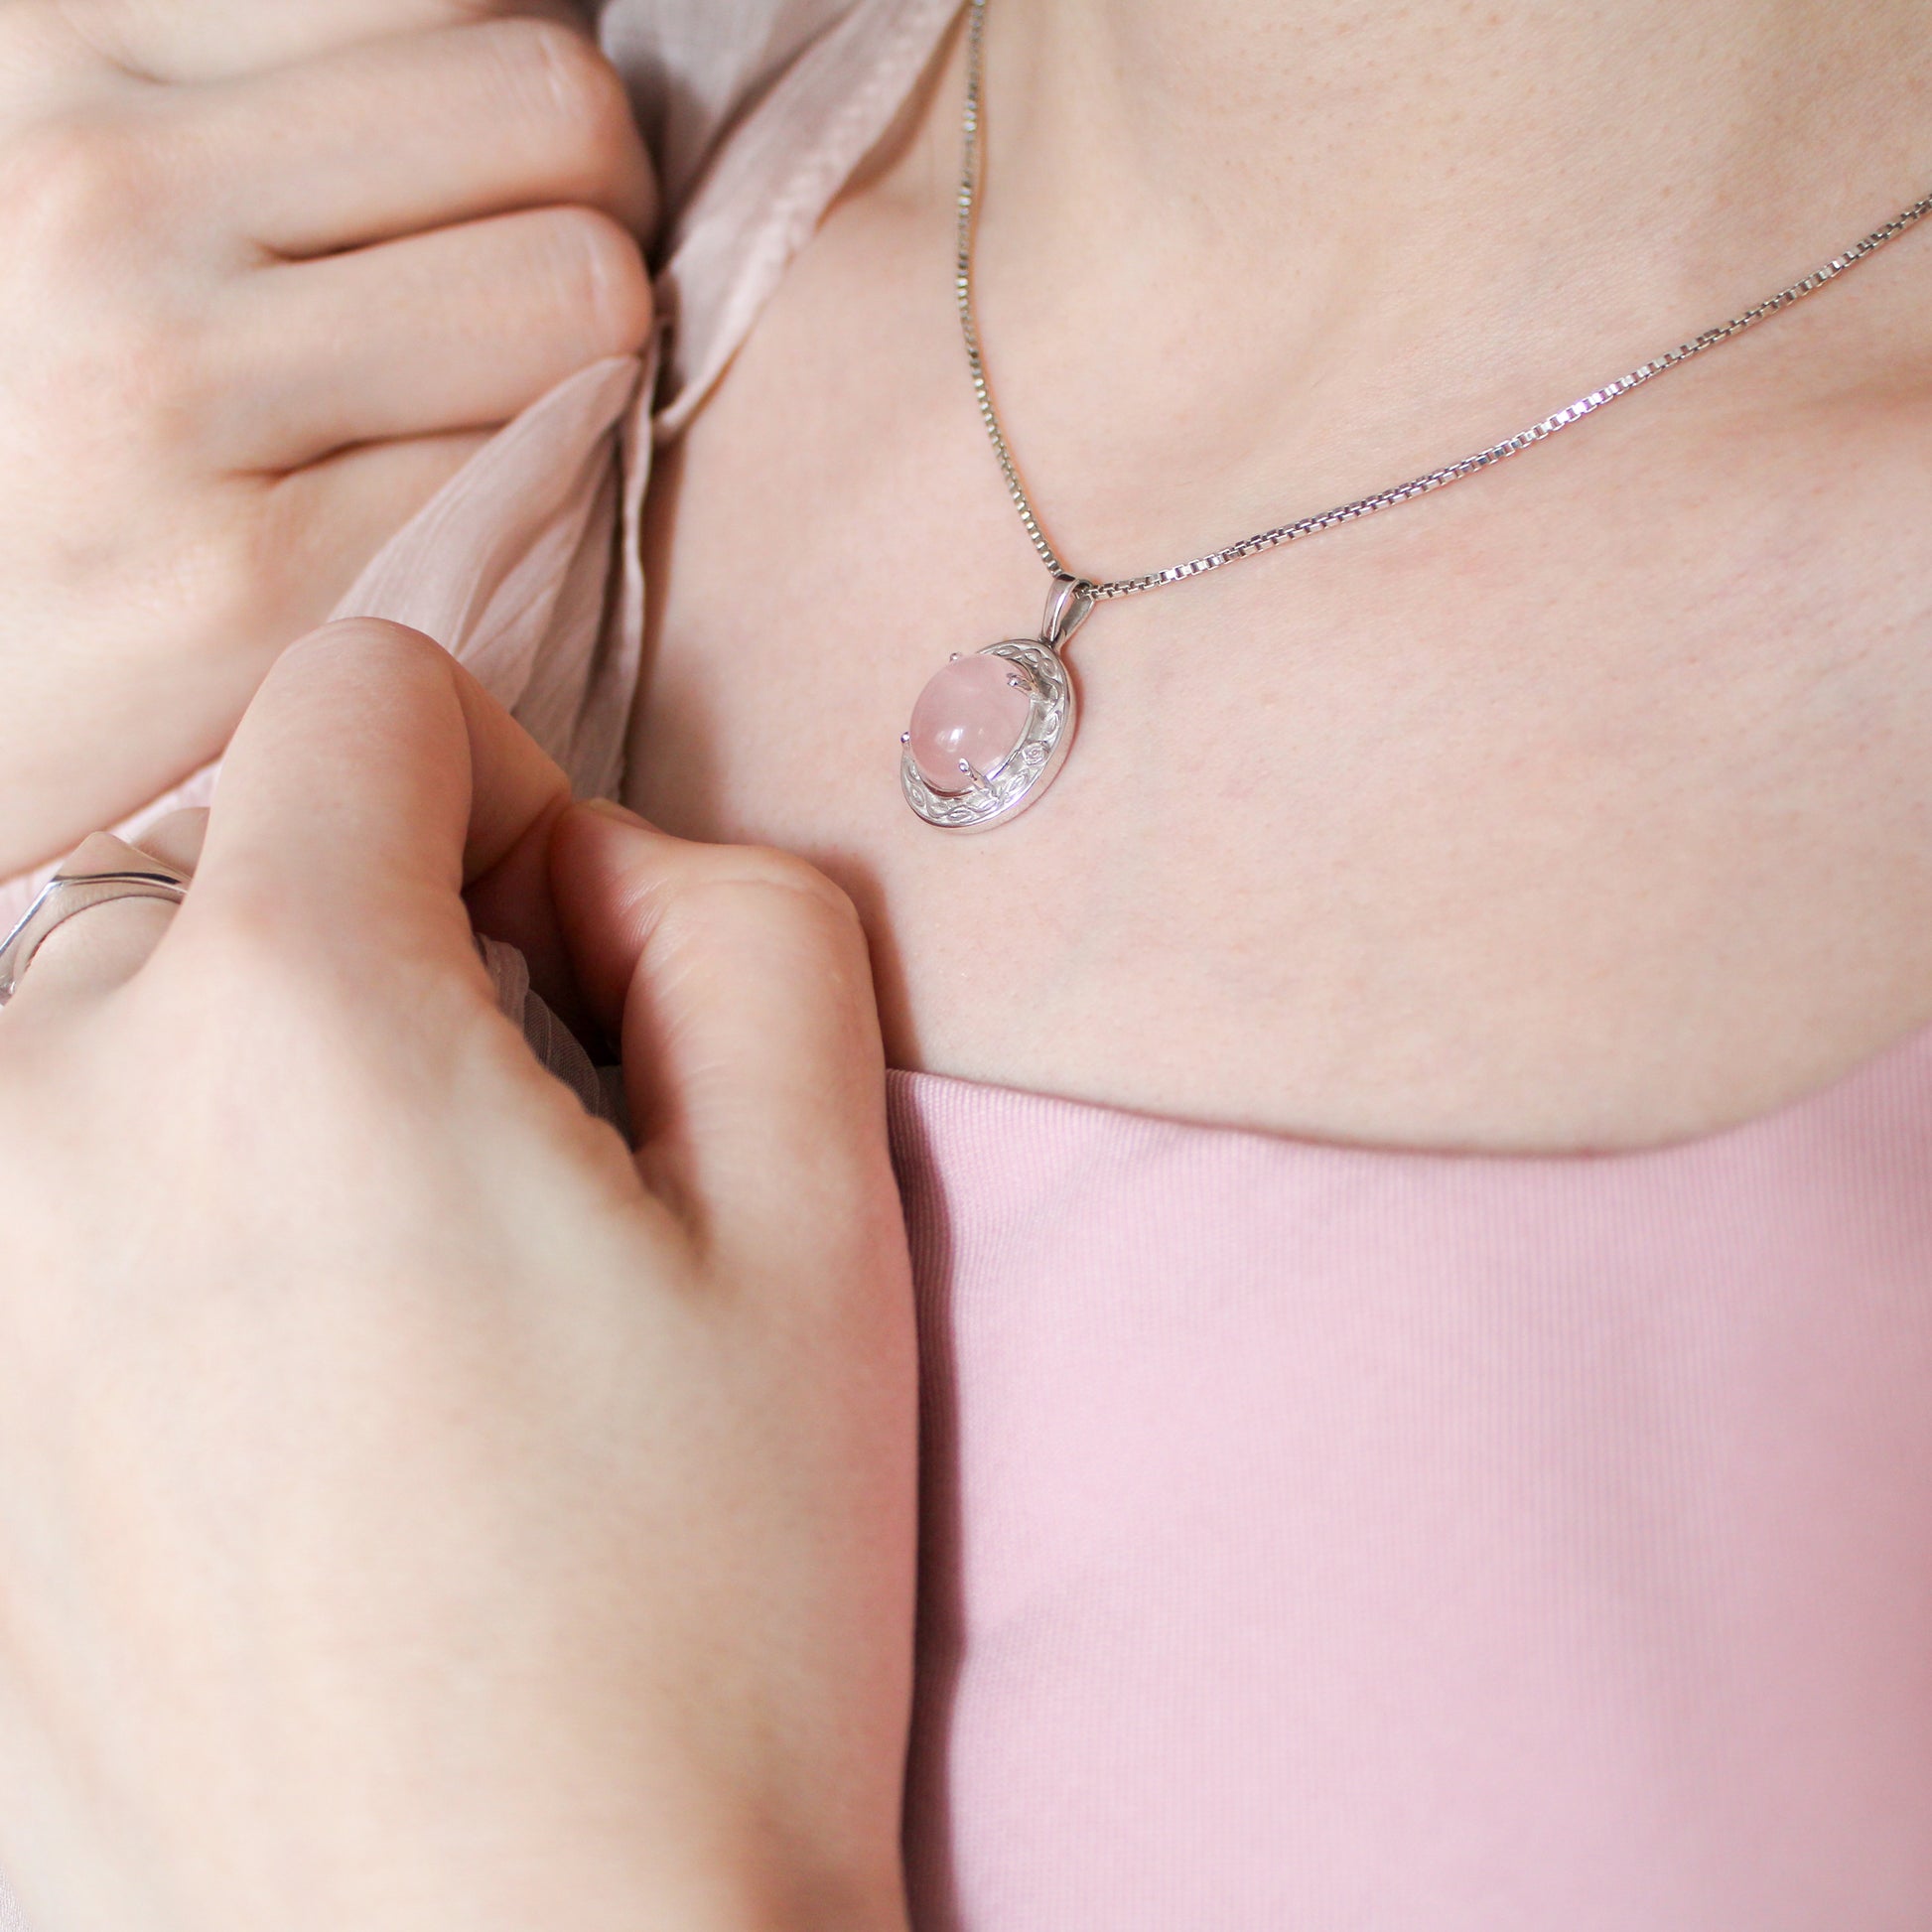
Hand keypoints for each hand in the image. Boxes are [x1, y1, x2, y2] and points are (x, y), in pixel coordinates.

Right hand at [0, 1, 653, 875]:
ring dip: (591, 366)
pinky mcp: (246, 581)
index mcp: (57, 47)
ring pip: (585, 289)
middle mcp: (93, 195)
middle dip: (597, 211)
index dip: (519, 93)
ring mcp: (159, 389)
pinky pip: (544, 470)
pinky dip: (541, 504)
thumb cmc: (67, 428)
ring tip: (494, 412)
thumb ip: (298, 106)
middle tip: (533, 309)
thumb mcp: (115, 194)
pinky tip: (451, 525)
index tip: (490, 191)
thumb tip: (543, 49)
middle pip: (557, 110)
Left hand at [0, 620, 914, 1931]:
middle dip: (384, 962)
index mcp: (284, 1026)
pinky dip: (167, 1237)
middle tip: (517, 1191)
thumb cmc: (704, 1604)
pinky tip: (288, 1431)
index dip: (507, 789)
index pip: (352, 697)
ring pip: (116, 1040)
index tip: (575, 976)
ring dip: (265, 1097)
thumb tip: (587, 862)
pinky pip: (51, 1211)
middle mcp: (41, 1122)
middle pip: (222, 874)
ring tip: (400, 1324)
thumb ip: (735, 923)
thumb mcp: (825, 1209)